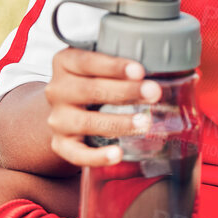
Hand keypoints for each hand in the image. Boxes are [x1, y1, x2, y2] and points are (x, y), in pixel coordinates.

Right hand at [44, 48, 161, 167]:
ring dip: (118, 122)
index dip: (114, 67)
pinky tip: (117, 154)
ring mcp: (57, 119)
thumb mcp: (98, 69)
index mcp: (65, 63)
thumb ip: (119, 69)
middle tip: (153, 93)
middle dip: (125, 92)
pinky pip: (77, 153)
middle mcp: (57, 90)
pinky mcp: (60, 144)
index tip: (139, 71)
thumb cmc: (91, 84)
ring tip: (144, 123)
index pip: (88, 62)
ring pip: (86, 122)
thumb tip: (159, 75)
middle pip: (91, 90)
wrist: (66, 112)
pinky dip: (97, 156)